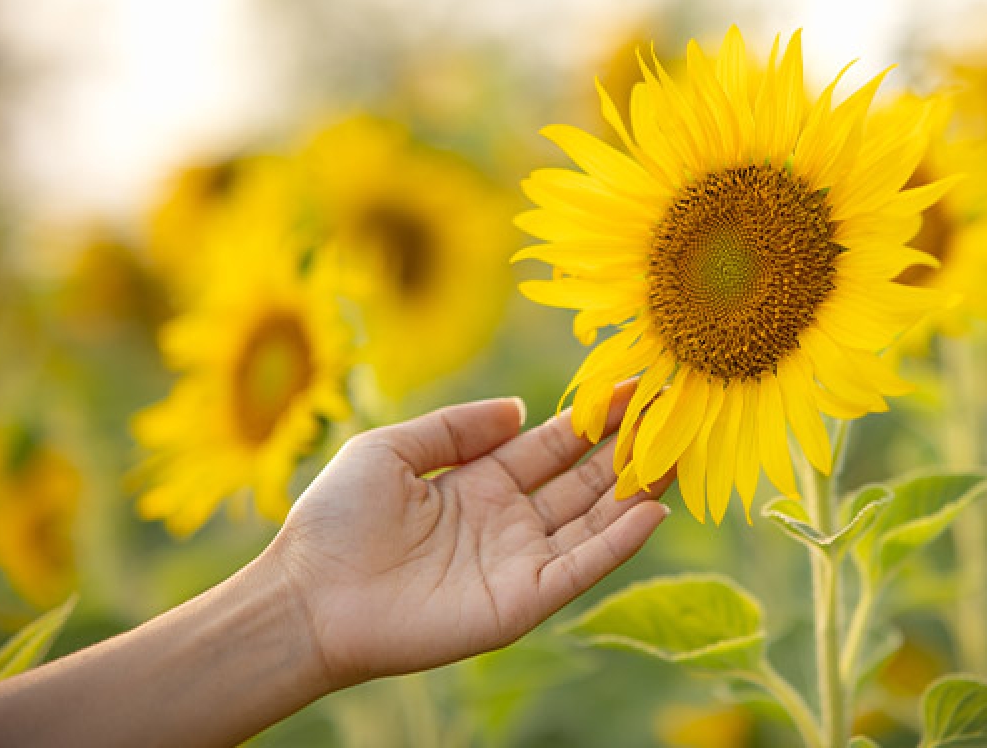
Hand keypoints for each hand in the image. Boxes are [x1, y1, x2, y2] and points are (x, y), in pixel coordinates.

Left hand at [263, 380, 669, 689]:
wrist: (307, 598)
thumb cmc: (336, 520)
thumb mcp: (391, 450)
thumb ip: (457, 427)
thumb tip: (521, 409)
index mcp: (479, 482)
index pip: (553, 444)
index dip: (594, 416)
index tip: (636, 384)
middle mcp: (509, 521)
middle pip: (584, 479)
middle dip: (628, 446)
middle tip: (677, 410)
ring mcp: (518, 562)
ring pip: (593, 521)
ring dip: (636, 490)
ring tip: (679, 451)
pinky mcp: (520, 602)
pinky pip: (580, 569)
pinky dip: (617, 544)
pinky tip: (652, 512)